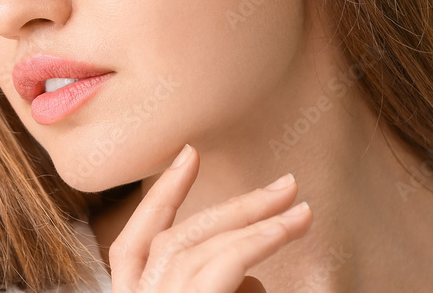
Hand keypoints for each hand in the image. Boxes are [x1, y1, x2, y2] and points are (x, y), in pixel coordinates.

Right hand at [108, 144, 312, 292]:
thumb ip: (215, 284)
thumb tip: (250, 279)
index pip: (129, 247)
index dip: (159, 197)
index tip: (189, 153)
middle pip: (174, 241)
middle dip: (233, 208)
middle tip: (285, 184)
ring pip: (199, 248)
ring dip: (254, 222)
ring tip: (302, 212)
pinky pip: (224, 264)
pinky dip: (256, 241)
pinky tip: (285, 228)